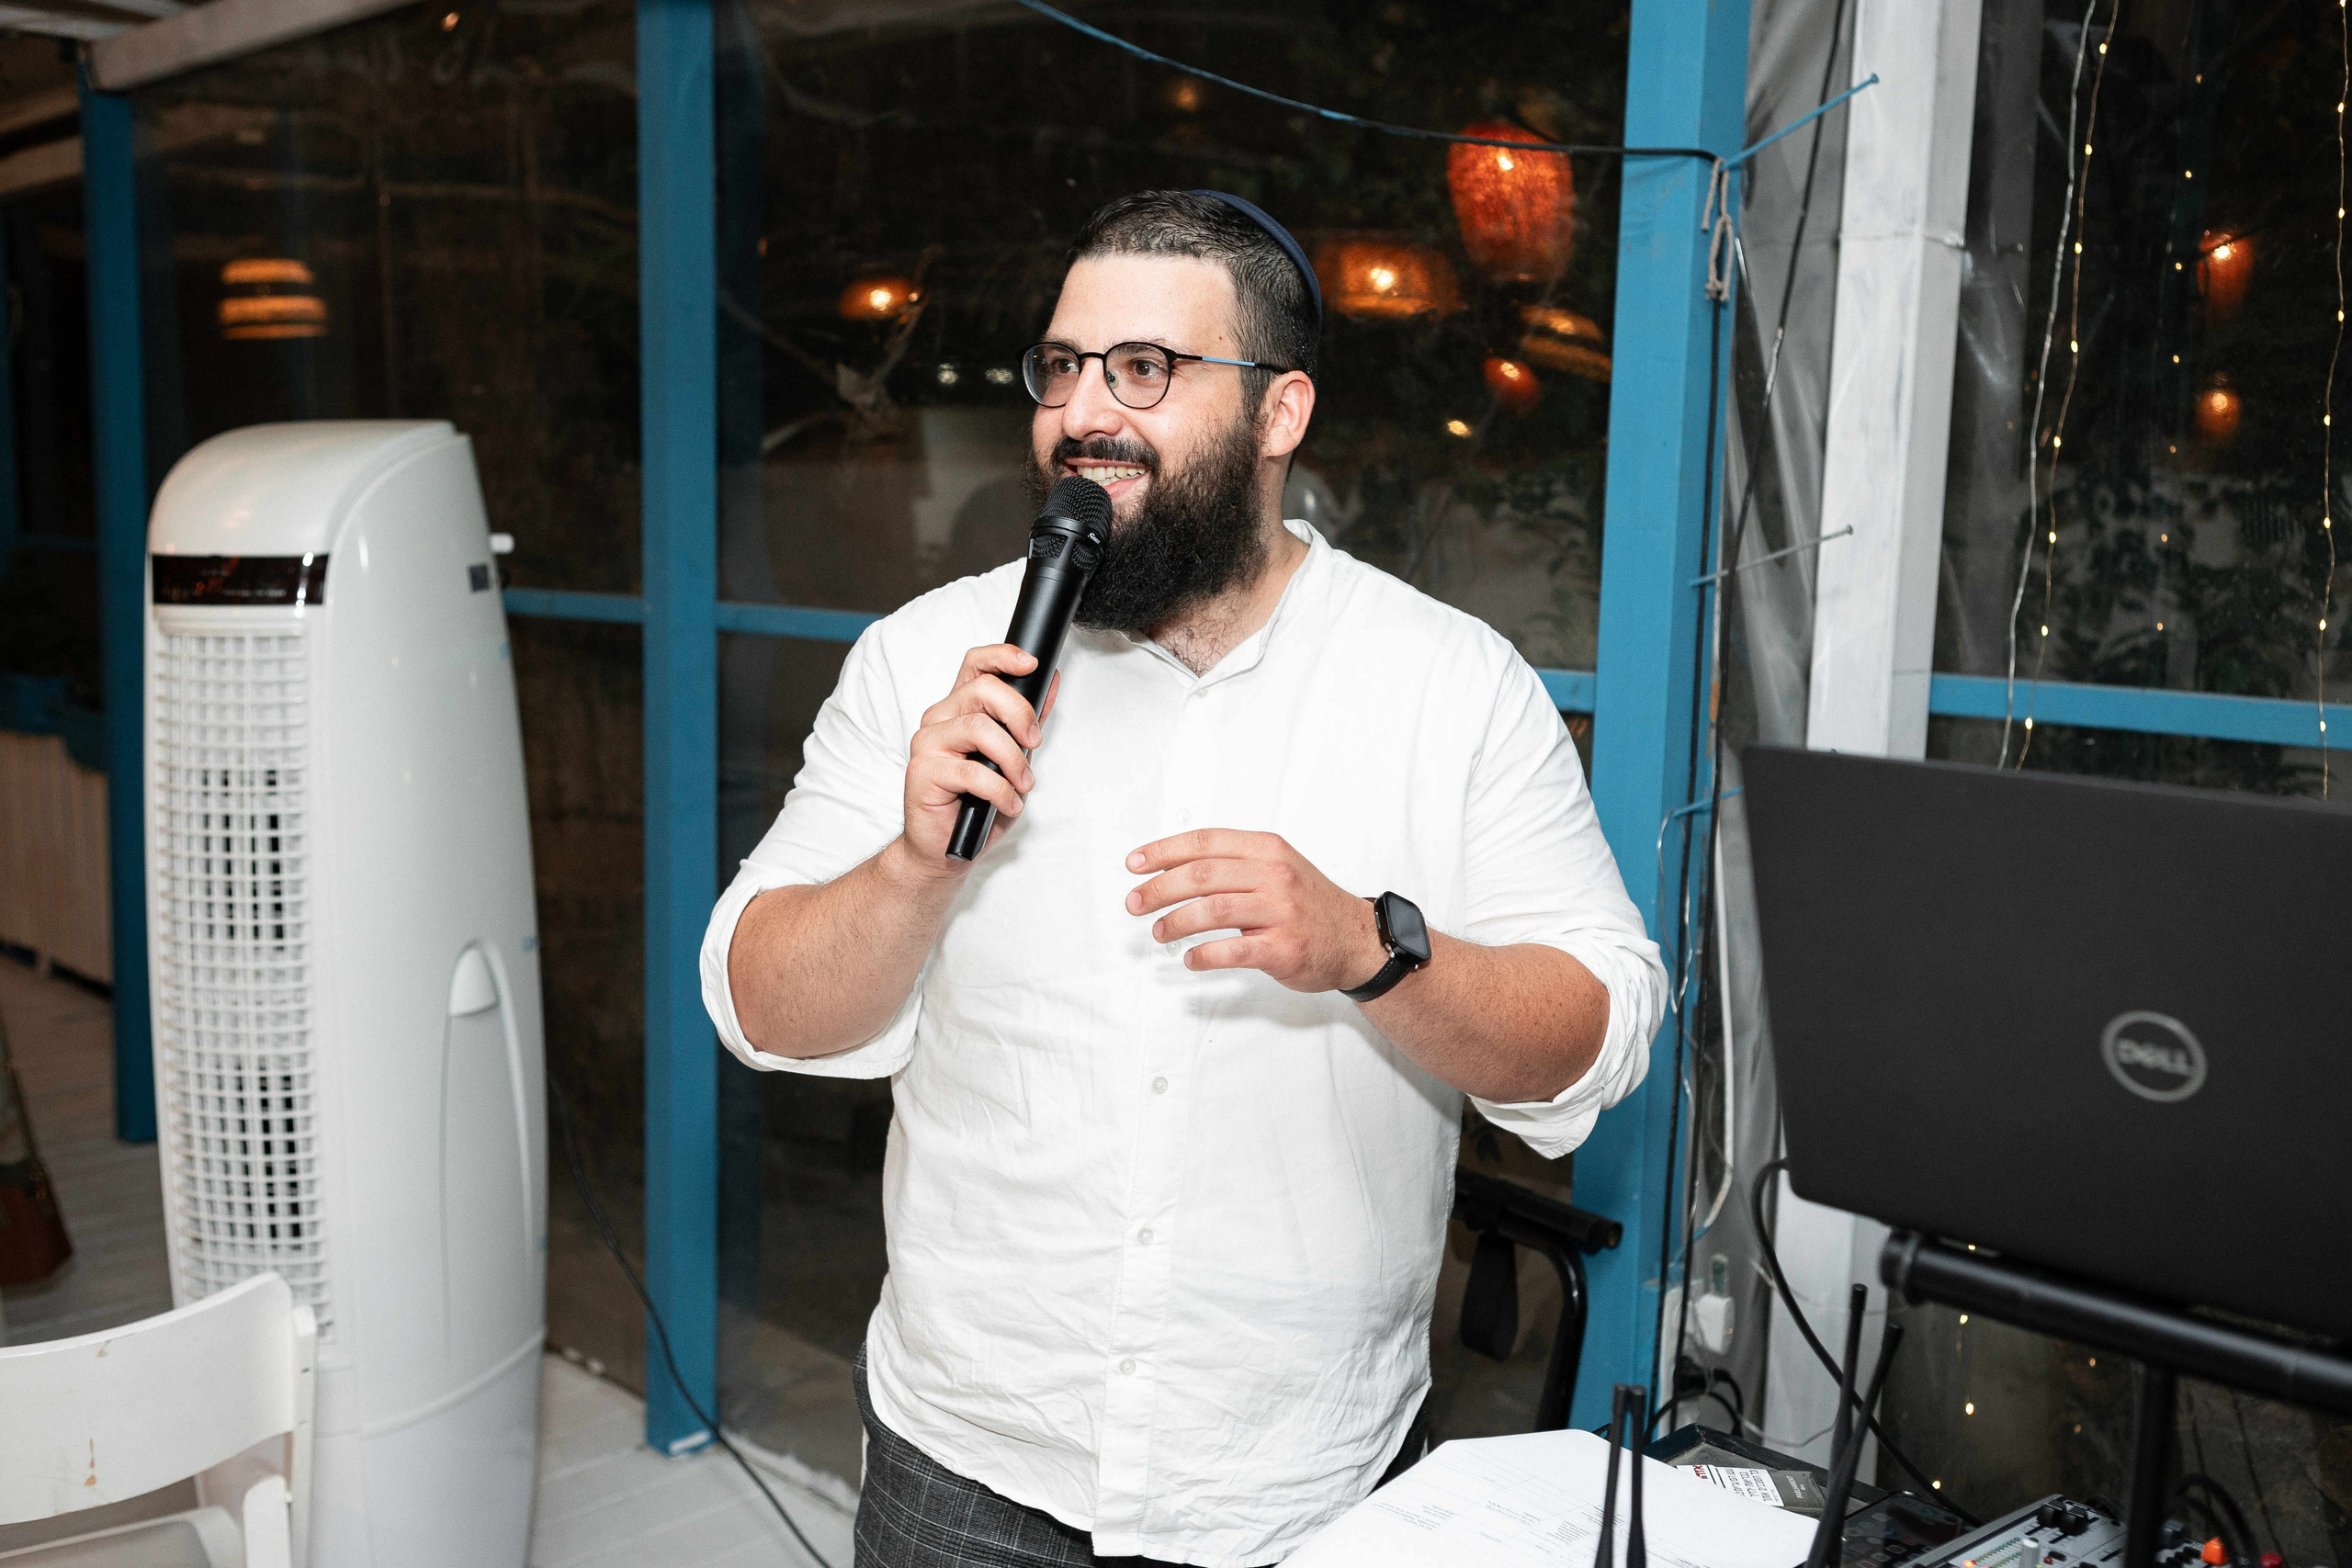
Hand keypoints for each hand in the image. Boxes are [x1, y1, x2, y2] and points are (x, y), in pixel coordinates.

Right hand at [893, 644, 1058, 874]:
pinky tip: (1007, 804)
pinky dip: (1000, 791)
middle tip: (1034, 744)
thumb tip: (1050, 683)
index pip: (976, 664)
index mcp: (959, 708)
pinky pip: (971, 772)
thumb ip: (1027, 722)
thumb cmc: (977, 803)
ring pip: (978, 728)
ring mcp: (927, 743)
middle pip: (982, 690)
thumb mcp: (1013, 758)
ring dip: (1012, 759)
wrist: (945, 848)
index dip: (1003, 656)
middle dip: (1020, 714)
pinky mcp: (921, 771)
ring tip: (1022, 784)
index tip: (1032, 664)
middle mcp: (940, 719)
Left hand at [1124, 829, 1387, 992]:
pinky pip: (1232, 950)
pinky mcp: (1283, 947)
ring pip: (1212, 910)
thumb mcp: (1276, 867)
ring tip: (1159, 932)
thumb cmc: (1307, 904)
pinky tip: (1190, 958)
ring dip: (1175, 922)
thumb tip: (1170, 869)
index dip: (1164, 851)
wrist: (1356, 940)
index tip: (1135, 864)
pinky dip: (1203, 955)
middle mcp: (1275, 875)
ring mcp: (1281, 911)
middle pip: (1202, 875)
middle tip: (1134, 903)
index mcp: (1267, 849)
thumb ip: (1233, 863)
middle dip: (1159, 889)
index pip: (1205, 842)